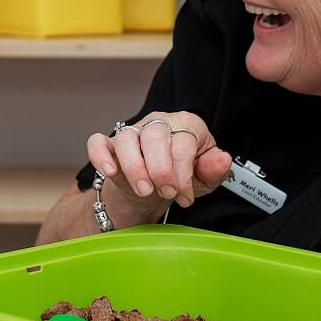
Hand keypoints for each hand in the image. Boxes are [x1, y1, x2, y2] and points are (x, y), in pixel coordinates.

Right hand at [86, 111, 231, 212]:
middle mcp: (158, 123)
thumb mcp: (204, 178)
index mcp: (186, 125)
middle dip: (161, 169)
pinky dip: (101, 156)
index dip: (183, 173)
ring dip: (135, 167)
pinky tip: (110, 172)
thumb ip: (215, 169)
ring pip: (126, 138)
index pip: (183, 143)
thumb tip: (223, 159)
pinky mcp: (110, 145)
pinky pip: (98, 142)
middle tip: (166, 193)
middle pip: (155, 136)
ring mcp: (132, 132)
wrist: (155, 187)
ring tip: (144, 191)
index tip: (184, 197)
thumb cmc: (182, 176)